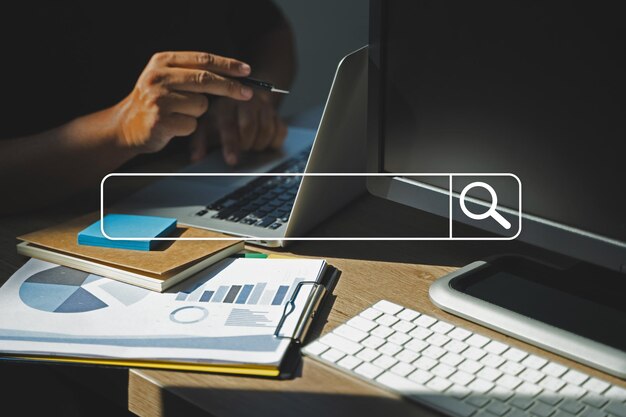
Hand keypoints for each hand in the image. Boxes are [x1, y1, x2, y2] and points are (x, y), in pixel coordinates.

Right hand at [112, 51, 253, 153]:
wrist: (126, 126)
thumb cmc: (156, 102)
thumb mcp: (167, 78)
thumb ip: (193, 73)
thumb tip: (235, 76)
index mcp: (162, 62)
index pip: (202, 59)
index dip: (227, 65)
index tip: (247, 71)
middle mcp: (158, 77)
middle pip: (205, 80)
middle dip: (230, 87)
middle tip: (248, 93)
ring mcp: (158, 99)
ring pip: (201, 105)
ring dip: (197, 113)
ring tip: (178, 113)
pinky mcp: (161, 121)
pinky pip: (193, 124)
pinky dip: (188, 127)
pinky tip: (173, 125)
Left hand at [190, 92, 287, 164]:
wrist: (241, 97)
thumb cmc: (220, 116)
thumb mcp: (206, 125)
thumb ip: (199, 142)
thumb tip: (196, 158)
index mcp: (225, 104)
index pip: (229, 125)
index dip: (231, 145)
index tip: (232, 161)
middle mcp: (246, 101)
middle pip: (250, 126)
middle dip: (245, 144)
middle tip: (241, 150)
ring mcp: (264, 106)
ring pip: (267, 130)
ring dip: (258, 144)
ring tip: (250, 145)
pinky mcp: (277, 113)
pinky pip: (281, 131)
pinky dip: (273, 142)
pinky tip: (263, 142)